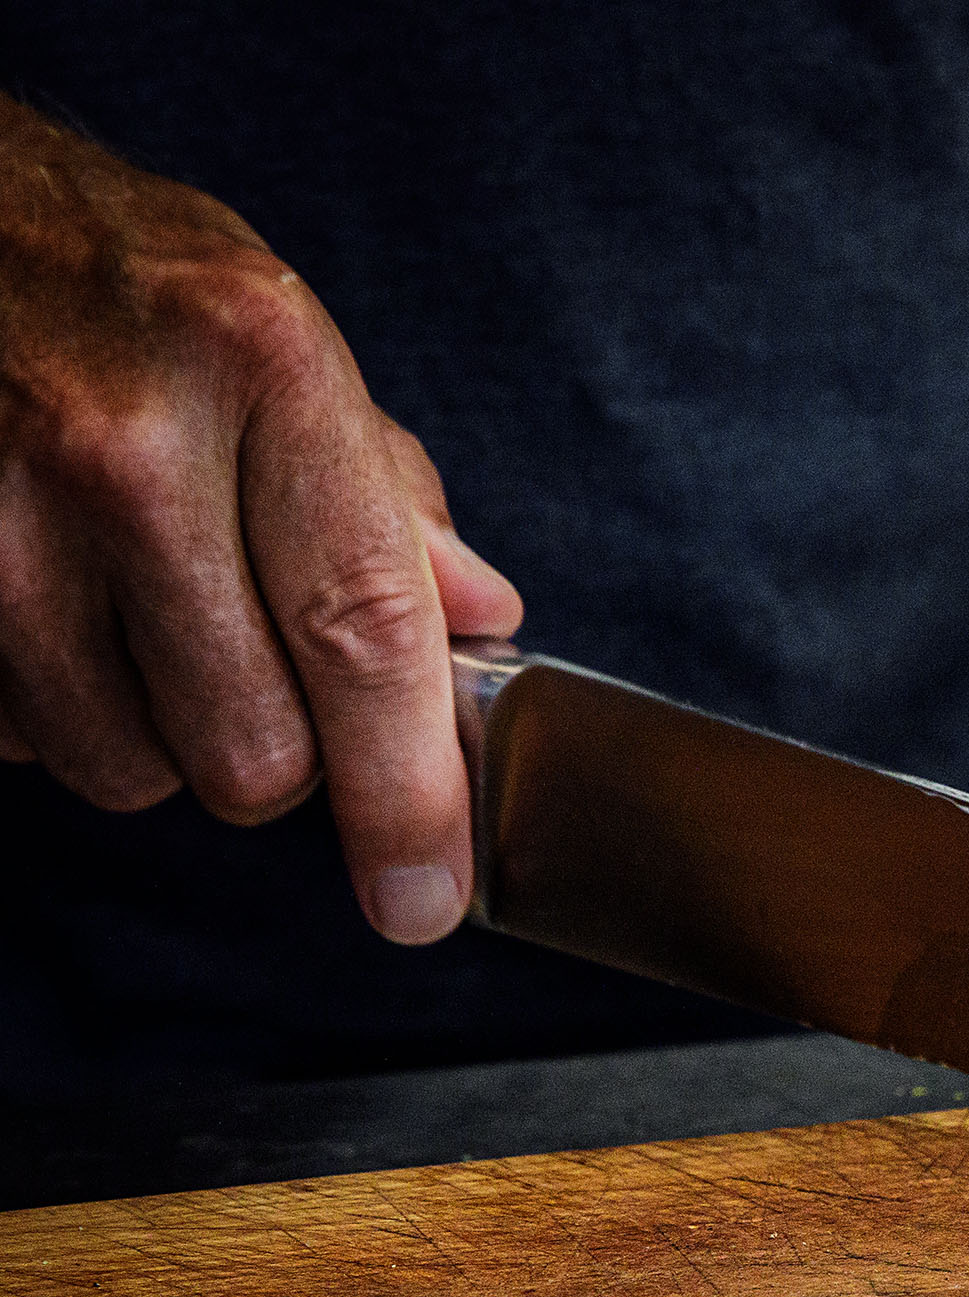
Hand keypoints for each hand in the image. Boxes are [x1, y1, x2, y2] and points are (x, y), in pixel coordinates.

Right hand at [0, 106, 520, 942]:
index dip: (407, 799)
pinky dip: (51, 705)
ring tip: (138, 614)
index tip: (424, 900)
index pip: (366, 640)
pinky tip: (53, 604)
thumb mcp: (278, 341)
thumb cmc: (118, 281)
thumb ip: (386, 498)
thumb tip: (479, 628)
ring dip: (155, 733)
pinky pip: (19, 737)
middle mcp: (128, 445)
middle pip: (250, 751)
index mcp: (262, 371)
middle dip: (276, 753)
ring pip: (129, 768)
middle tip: (253, 661)